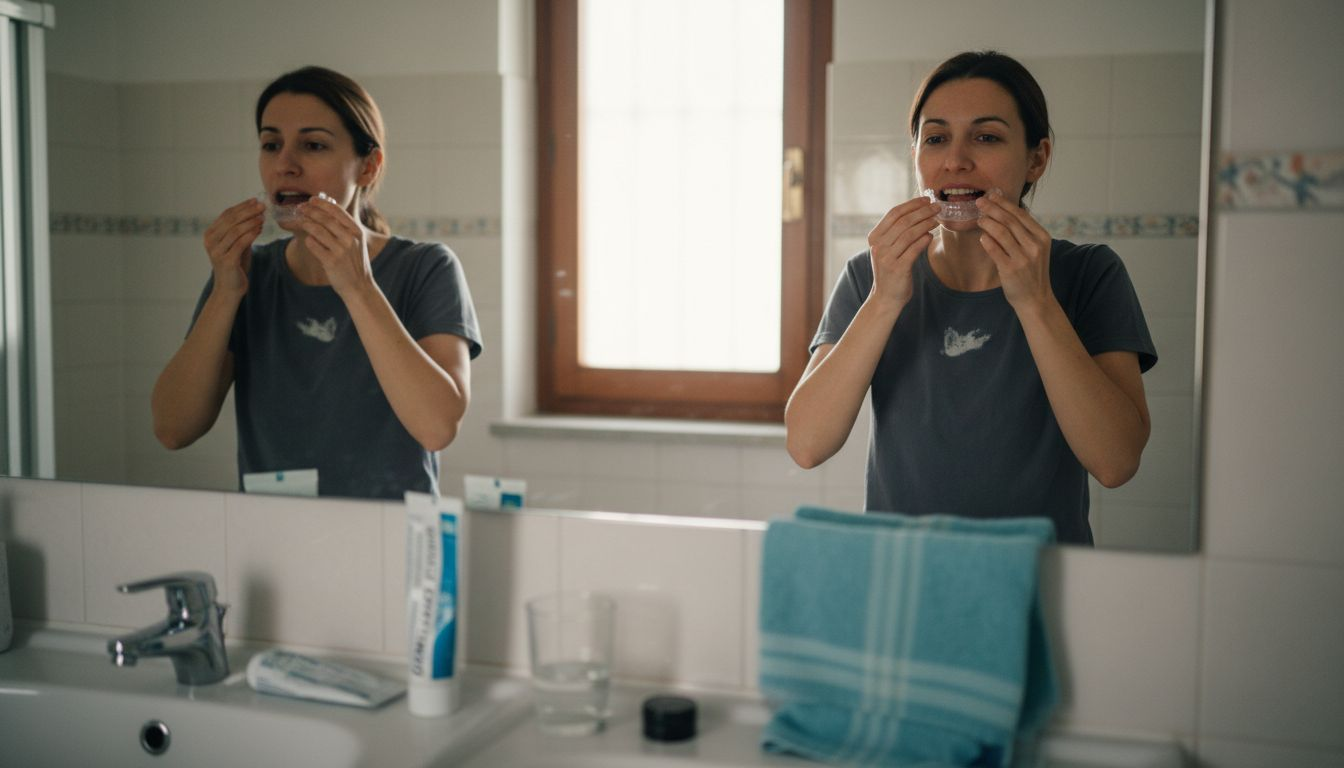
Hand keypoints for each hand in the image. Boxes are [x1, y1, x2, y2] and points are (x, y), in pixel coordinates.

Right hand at [202, 198, 263, 296]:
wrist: (230, 289)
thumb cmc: (235, 265)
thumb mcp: (237, 244)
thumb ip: (242, 231)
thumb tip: (256, 213)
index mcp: (210, 234)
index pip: (226, 215)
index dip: (242, 206)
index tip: (256, 200)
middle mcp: (210, 241)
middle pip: (230, 220)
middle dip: (248, 211)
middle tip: (262, 206)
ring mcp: (216, 251)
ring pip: (235, 230)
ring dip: (251, 222)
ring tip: (263, 217)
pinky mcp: (226, 261)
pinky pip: (240, 243)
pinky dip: (251, 234)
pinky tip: (260, 229)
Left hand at [296, 193, 373, 296]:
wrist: (359, 286)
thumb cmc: (354, 262)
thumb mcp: (356, 241)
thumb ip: (344, 225)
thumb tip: (329, 204)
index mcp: (356, 231)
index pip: (338, 211)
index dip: (323, 203)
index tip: (312, 199)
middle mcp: (349, 239)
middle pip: (325, 219)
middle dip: (310, 211)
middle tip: (301, 208)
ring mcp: (340, 251)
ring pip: (317, 231)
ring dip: (306, 223)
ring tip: (301, 221)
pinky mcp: (331, 262)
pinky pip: (314, 246)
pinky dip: (309, 240)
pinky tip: (308, 239)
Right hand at [866, 196, 939, 307]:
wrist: (886, 298)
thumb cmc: (891, 271)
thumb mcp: (889, 249)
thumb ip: (898, 233)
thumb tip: (919, 212)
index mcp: (874, 238)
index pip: (894, 214)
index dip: (911, 204)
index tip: (926, 199)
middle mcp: (878, 246)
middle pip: (903, 222)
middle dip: (922, 212)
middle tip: (937, 207)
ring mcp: (886, 257)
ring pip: (910, 234)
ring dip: (926, 224)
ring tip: (937, 220)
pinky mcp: (897, 268)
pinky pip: (914, 249)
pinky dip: (924, 240)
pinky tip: (931, 236)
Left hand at [975, 190, 1054, 310]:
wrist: (1035, 299)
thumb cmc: (1031, 272)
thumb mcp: (1035, 249)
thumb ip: (1023, 232)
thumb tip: (1002, 211)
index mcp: (1042, 237)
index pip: (1021, 214)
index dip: (1004, 203)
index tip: (991, 195)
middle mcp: (1034, 245)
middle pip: (1010, 221)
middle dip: (992, 208)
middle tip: (979, 202)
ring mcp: (1023, 257)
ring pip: (1001, 232)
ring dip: (987, 223)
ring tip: (979, 219)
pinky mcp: (1011, 269)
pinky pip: (994, 250)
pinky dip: (986, 241)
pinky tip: (982, 237)